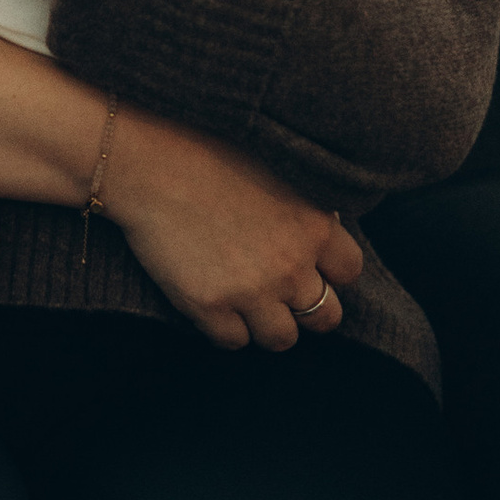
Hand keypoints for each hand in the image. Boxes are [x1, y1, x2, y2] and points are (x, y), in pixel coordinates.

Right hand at [100, 109, 362, 351]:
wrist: (150, 167)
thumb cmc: (209, 157)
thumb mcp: (275, 174)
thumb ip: (303, 213)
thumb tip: (317, 238)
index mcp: (313, 227)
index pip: (349, 272)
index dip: (330, 273)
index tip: (311, 268)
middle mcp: (291, 266)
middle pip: (326, 317)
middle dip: (306, 309)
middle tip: (280, 295)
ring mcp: (251, 291)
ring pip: (282, 339)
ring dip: (268, 325)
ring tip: (247, 305)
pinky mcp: (210, 307)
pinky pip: (233, 342)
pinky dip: (225, 329)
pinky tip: (213, 304)